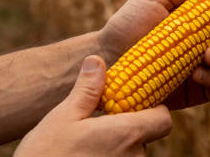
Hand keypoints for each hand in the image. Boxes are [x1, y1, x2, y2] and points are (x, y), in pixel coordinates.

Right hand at [14, 56, 171, 156]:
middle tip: (100, 122)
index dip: (153, 110)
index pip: (163, 119)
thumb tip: (97, 61)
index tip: (130, 104)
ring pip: (132, 154)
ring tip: (87, 143)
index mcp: (127, 134)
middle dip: (127, 127)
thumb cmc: (46, 155)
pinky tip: (85, 156)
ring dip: (116, 146)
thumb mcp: (64, 117)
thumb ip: (88, 90)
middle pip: (145, 136)